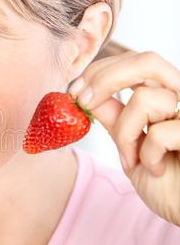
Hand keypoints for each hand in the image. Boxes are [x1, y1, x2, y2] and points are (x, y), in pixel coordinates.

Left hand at [69, 50, 179, 226]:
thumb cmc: (167, 183)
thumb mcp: (131, 146)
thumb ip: (114, 118)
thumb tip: (86, 94)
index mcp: (169, 94)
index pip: (136, 61)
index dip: (102, 71)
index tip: (74, 92)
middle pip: (147, 61)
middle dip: (105, 79)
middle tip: (82, 101)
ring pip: (144, 100)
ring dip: (125, 134)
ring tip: (134, 160)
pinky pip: (159, 134)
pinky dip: (147, 156)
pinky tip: (156, 171)